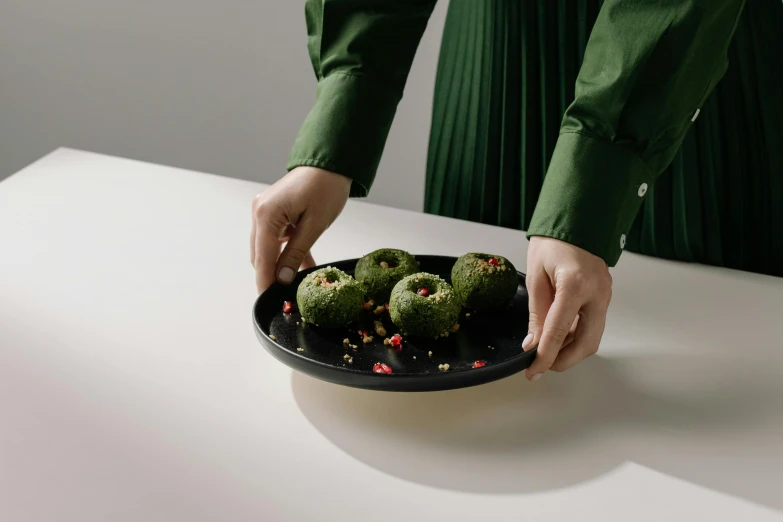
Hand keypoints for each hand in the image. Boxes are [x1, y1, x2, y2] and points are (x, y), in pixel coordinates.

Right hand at [251, 166, 351, 292]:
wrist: (331, 162)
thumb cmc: (326, 187)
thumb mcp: (314, 225)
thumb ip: (295, 253)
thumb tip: (283, 279)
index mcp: (266, 214)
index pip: (262, 258)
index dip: (265, 282)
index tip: (268, 301)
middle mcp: (260, 211)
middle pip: (260, 254)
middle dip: (271, 274)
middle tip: (286, 294)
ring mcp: (265, 210)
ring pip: (267, 248)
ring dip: (280, 264)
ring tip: (296, 282)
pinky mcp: (273, 211)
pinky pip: (276, 238)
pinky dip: (286, 251)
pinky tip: (301, 266)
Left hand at [523, 236, 611, 379]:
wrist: (576, 220)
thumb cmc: (553, 242)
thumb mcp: (536, 276)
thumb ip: (537, 313)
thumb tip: (533, 343)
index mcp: (575, 284)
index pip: (559, 331)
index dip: (545, 356)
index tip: (533, 371)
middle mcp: (597, 293)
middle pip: (586, 343)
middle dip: (563, 361)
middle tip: (541, 366)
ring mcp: (605, 295)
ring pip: (592, 338)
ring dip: (570, 350)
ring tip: (547, 351)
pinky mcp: (605, 297)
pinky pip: (592, 325)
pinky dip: (576, 337)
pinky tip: (559, 337)